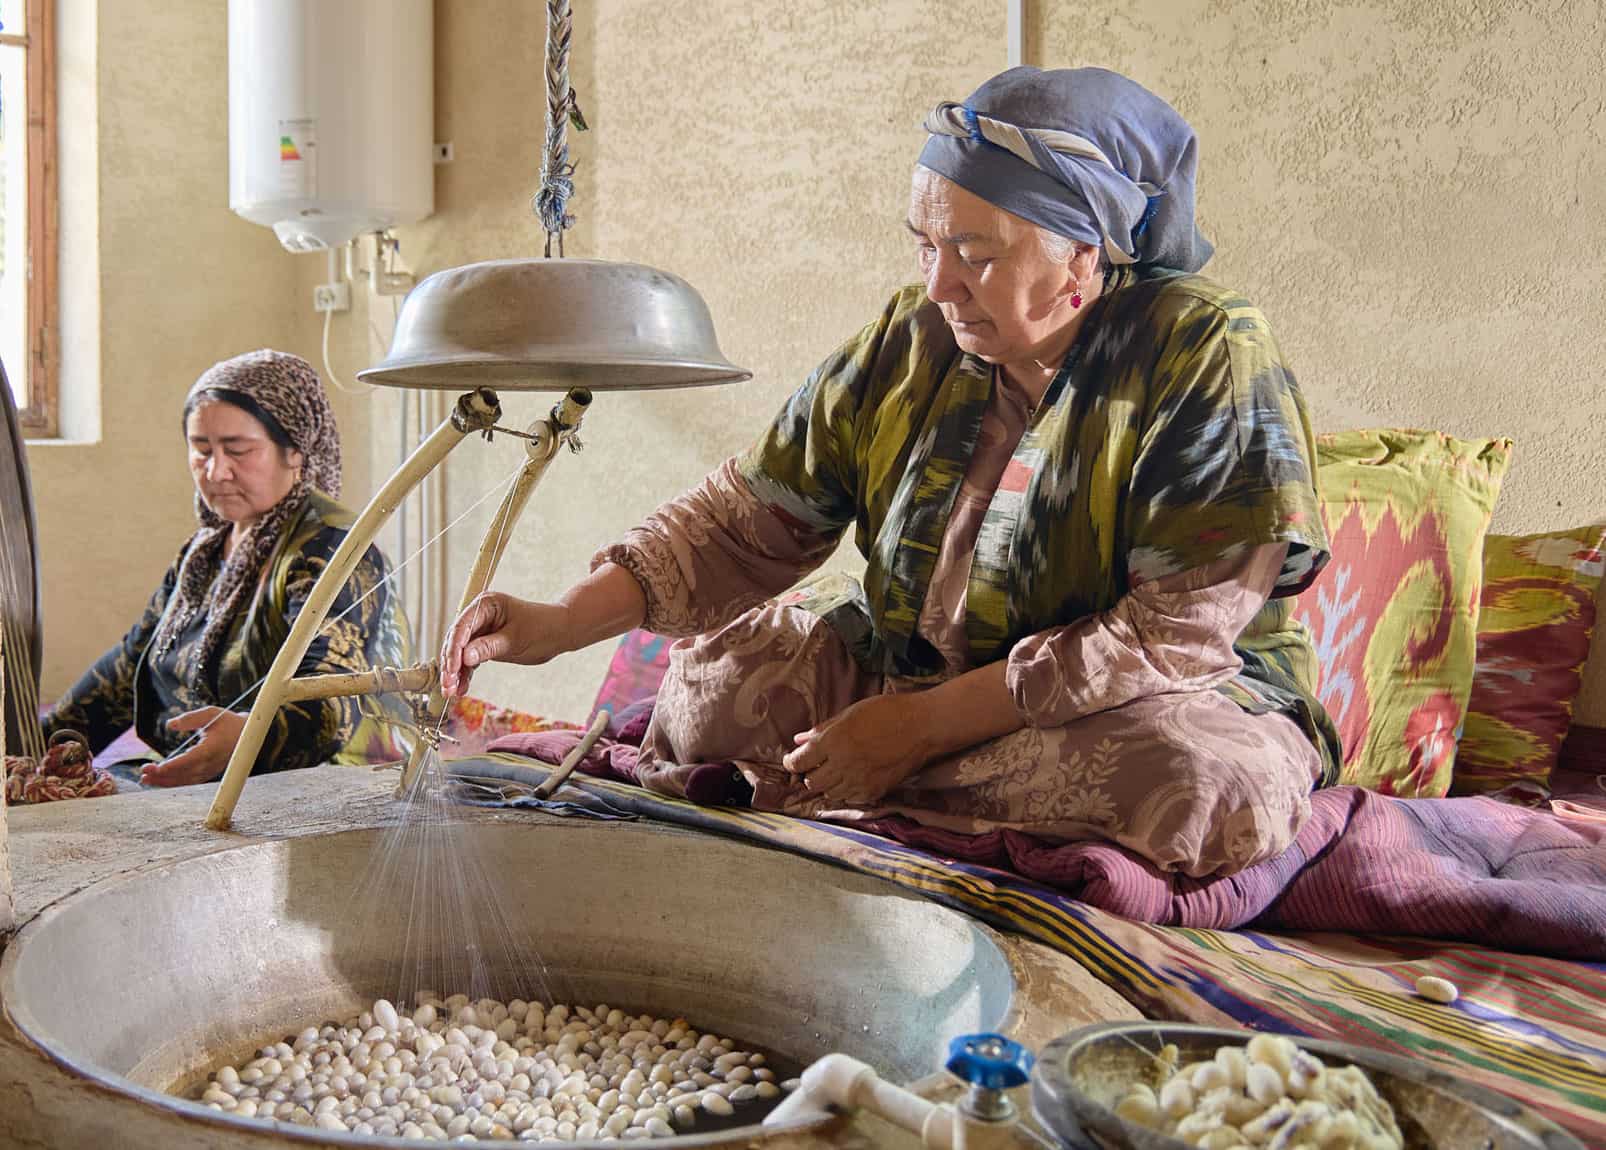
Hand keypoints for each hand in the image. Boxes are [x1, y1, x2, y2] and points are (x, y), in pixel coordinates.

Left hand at [141, 707, 246, 787]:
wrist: (247, 734)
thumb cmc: (228, 722)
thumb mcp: (211, 713)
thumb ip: (190, 718)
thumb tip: (170, 725)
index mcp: (213, 748)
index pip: (190, 760)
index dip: (173, 765)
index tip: (156, 768)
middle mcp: (212, 762)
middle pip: (184, 773)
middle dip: (162, 775)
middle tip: (143, 772)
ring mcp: (211, 770)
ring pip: (185, 780)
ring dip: (165, 781)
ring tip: (146, 778)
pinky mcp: (209, 772)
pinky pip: (189, 781)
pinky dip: (174, 782)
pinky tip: (160, 780)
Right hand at [439, 592, 576, 697]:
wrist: (560, 632)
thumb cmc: (542, 629)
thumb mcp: (515, 640)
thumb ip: (489, 647)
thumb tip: (464, 658)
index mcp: (486, 604)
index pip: (462, 627)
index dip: (454, 649)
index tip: (452, 669)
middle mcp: (479, 615)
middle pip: (456, 641)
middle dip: (450, 664)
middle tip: (447, 686)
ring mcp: (480, 630)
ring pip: (460, 653)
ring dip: (454, 672)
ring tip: (451, 692)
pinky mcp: (484, 644)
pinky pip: (470, 660)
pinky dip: (465, 674)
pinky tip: (461, 689)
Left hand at [780, 693, 937, 806]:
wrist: (923, 727)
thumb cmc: (887, 712)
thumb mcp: (851, 713)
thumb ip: (823, 729)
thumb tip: (799, 740)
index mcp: (833, 741)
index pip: (799, 762)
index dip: (792, 762)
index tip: (793, 759)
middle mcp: (842, 765)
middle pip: (811, 782)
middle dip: (809, 774)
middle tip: (815, 764)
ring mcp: (859, 782)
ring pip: (829, 793)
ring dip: (827, 783)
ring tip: (837, 769)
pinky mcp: (874, 792)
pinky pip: (849, 799)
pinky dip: (846, 791)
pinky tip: (853, 777)